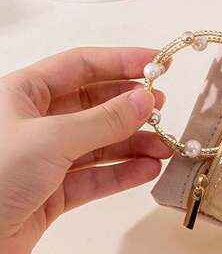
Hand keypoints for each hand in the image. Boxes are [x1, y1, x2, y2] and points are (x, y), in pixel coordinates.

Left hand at [0, 47, 171, 253]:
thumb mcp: (52, 139)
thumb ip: (104, 120)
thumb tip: (145, 100)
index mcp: (24, 93)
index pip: (80, 65)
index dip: (121, 61)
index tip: (158, 63)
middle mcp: (35, 122)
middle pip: (93, 104)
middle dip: (130, 106)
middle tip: (162, 108)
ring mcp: (45, 158)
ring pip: (98, 143)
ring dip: (133, 144)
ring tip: (166, 146)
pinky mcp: (52, 192)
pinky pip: (94, 176)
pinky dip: (122, 173)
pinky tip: (148, 169)